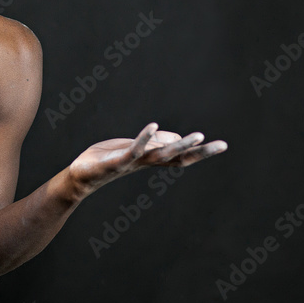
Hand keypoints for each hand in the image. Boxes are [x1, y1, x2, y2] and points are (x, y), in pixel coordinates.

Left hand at [68, 122, 226, 197]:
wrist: (80, 176)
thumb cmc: (107, 160)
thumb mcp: (133, 149)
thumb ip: (153, 144)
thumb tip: (177, 138)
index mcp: (151, 159)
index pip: (181, 156)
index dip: (201, 152)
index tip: (223, 145)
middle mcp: (146, 162)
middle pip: (178, 157)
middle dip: (200, 151)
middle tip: (222, 144)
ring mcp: (133, 163)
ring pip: (161, 155)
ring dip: (179, 144)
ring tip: (198, 135)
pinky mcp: (117, 162)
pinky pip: (133, 149)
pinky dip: (144, 138)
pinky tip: (153, 125)